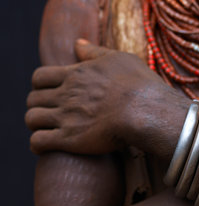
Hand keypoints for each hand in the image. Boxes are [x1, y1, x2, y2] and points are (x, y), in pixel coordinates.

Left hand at [25, 39, 183, 154]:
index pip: (40, 77)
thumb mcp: (120, 59)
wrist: (146, 111)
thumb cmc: (139, 85)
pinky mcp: (70, 139)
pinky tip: (46, 146)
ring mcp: (66, 117)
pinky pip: (38, 142)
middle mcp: (66, 95)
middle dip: (39, 106)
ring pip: (31, 119)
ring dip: (37, 125)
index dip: (41, 86)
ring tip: (48, 130)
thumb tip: (78, 43)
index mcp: (76, 75)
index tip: (51, 93)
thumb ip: (95, 52)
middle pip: (33, 98)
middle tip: (52, 114)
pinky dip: (37, 144)